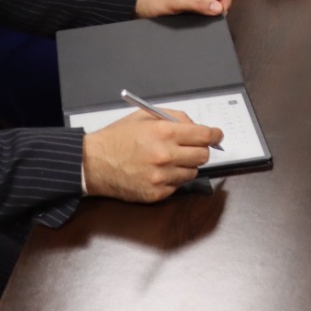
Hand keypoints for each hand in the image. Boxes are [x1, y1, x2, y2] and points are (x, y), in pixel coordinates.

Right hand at [81, 109, 222, 201]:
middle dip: (200, 150)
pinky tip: (158, 171)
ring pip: (192, 172)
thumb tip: (195, 126)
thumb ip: (174, 118)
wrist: (92, 164)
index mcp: (164, 133)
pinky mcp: (156, 194)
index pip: (204, 136)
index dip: (215, 135)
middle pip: (203, 156)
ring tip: (168, 159)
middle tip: (190, 147)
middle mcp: (165, 156)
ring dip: (186, 165)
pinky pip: (177, 186)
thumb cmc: (117, 138)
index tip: (218, 135)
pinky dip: (173, 178)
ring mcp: (161, 177)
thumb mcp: (144, 116)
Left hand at [135, 0, 229, 18]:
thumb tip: (220, 9)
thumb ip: (199, 4)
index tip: (219, 14)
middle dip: (216, 8)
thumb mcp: (177, 1)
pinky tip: (194, 22)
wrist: (136, 5)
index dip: (225, 0)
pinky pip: (200, 10)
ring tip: (200, 21)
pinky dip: (200, 16)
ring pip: (209, 5)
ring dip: (207, 13)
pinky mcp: (188, 5)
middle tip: (208, 20)